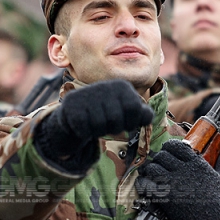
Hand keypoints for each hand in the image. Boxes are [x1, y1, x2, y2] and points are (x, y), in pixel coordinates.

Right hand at [35, 79, 153, 169]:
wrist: (76, 110)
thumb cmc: (107, 111)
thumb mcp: (126, 110)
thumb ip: (141, 113)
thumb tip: (147, 116)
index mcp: (121, 86)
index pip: (136, 109)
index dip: (132, 122)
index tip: (125, 122)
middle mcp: (104, 86)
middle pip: (116, 121)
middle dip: (114, 128)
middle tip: (108, 124)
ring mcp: (87, 94)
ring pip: (99, 126)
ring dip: (99, 131)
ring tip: (96, 123)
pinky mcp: (71, 104)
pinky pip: (84, 128)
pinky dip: (85, 132)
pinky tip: (84, 124)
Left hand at [135, 139, 219, 219]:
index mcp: (196, 164)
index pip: (176, 146)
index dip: (169, 147)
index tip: (168, 151)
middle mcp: (182, 170)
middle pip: (161, 156)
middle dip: (159, 159)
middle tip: (159, 165)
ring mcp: (172, 183)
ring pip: (152, 167)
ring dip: (150, 170)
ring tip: (151, 175)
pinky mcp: (164, 197)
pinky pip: (146, 184)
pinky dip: (142, 183)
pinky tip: (145, 185)